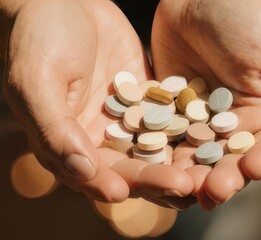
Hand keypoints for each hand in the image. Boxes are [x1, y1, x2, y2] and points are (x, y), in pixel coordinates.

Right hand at [3, 0, 193, 207]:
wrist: (65, 1)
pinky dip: (190, 126)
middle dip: (158, 178)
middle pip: (134, 166)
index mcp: (69, 142)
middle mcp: (103, 136)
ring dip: (181, 160)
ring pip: (159, 148)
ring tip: (206, 170)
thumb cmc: (39, 38)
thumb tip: (82, 170)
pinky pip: (172, 116)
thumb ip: (55, 129)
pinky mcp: (151, 98)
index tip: (127, 190)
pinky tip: (211, 134)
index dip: (111, 182)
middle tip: (185, 185)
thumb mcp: (37, 82)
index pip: (95, 173)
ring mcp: (130, 118)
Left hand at [151, 0, 260, 209]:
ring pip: (196, 158)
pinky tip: (153, 166)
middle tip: (214, 189)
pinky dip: (160, 153)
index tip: (254, 167)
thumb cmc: (248, 19)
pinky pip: (165, 138)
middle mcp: (234, 126)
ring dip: (190, 174)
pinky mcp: (170, 114)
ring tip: (182, 187)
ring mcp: (200, 122)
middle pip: (230, 162)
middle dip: (223, 177)